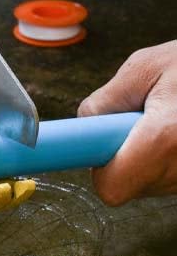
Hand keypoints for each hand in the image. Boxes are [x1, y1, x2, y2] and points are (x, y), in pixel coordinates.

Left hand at [78, 40, 176, 205]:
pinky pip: (165, 178)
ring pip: (147, 184)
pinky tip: (174, 135)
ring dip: (143, 159)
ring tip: (163, 125)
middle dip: (122, 159)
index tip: (104, 149)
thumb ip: (105, 100)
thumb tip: (86, 125)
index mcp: (163, 138)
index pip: (112, 188)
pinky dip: (162, 160)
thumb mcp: (144, 67)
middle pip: (128, 186)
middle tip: (136, 127)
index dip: (102, 171)